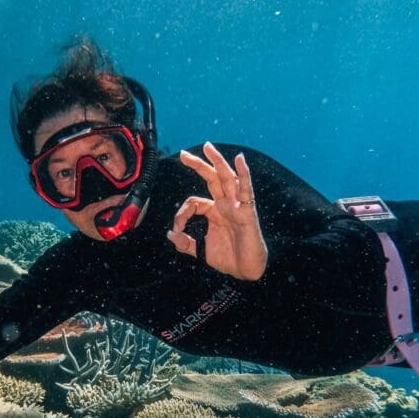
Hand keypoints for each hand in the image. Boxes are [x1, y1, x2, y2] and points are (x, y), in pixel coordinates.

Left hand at [168, 142, 267, 280]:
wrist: (246, 270)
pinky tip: (239, 160)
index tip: (177, 229)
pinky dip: (244, 174)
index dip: (181, 213)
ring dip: (217, 161)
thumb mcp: (201, 250)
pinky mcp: (248, 212)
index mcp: (214, 211)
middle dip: (198, 165)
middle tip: (183, 154)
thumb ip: (185, 243)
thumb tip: (170, 234)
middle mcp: (225, 205)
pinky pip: (246, 190)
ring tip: (207, 147)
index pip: (193, 202)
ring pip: (227, 178)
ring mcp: (237, 206)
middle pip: (212, 178)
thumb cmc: (228, 258)